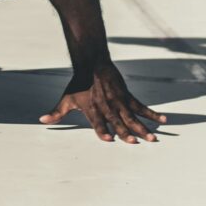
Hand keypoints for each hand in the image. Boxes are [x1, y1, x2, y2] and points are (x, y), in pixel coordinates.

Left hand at [39, 63, 164, 142]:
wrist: (92, 63)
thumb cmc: (78, 84)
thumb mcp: (66, 99)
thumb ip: (56, 113)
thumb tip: (41, 121)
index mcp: (92, 109)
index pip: (97, 123)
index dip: (103, 131)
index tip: (109, 139)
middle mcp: (106, 106)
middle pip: (118, 122)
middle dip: (127, 132)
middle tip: (137, 142)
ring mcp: (119, 101)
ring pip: (132, 117)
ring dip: (143, 128)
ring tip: (153, 138)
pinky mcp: (127, 95)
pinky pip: (141, 106)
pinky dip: (152, 113)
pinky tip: (163, 120)